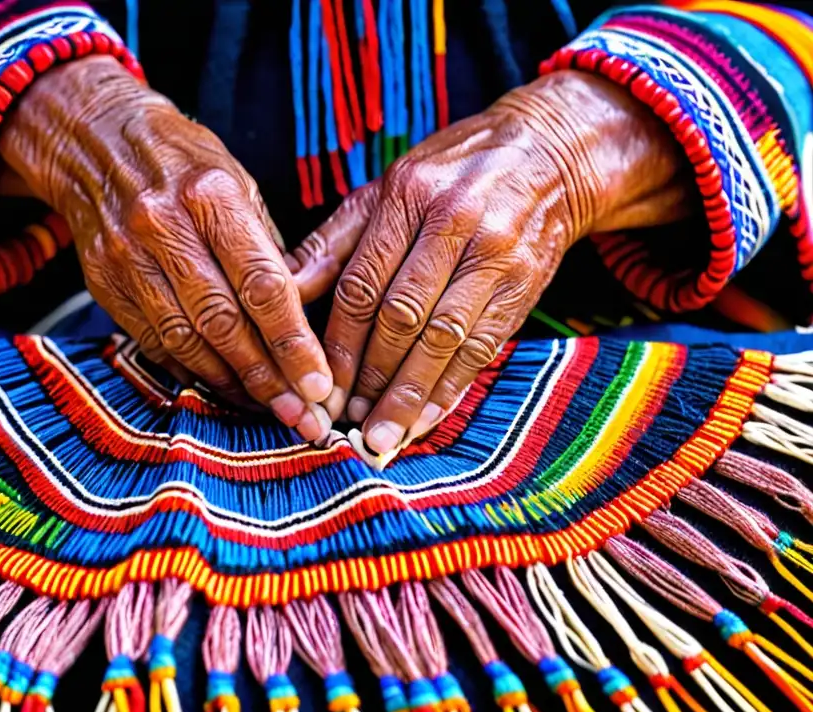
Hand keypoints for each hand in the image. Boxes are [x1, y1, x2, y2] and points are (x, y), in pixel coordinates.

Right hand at [0, 56, 333, 440]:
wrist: (93, 139)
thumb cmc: (182, 159)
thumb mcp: (237, 181)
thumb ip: (268, 248)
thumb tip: (303, 315)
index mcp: (210, 194)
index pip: (261, 284)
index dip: (292, 342)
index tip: (317, 384)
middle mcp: (163, 226)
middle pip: (224, 322)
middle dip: (266, 377)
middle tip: (300, 414)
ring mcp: (126, 257)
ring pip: (186, 340)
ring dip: (231, 383)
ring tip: (268, 408)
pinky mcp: (104, 283)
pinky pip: (154, 342)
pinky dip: (192, 370)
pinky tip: (222, 387)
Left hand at [293, 70, 692, 455]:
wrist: (549, 154)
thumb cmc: (451, 174)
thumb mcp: (387, 189)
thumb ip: (335, 242)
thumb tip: (284, 289)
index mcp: (408, 196)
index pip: (362, 284)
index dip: (338, 344)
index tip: (319, 387)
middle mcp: (454, 223)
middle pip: (402, 316)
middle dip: (370, 377)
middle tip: (344, 422)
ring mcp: (496, 255)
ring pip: (444, 339)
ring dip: (410, 394)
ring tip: (382, 435)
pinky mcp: (525, 284)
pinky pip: (484, 347)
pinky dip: (452, 389)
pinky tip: (426, 419)